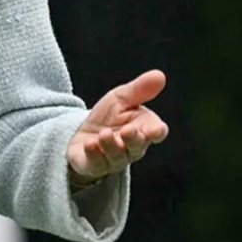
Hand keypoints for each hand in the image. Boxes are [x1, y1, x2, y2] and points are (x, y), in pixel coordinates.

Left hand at [65, 70, 169, 186]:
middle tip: (128, 130)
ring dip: (111, 145)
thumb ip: (140, 89)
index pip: (156, 133)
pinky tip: (90, 144)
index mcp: (144, 129)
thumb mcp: (122, 98)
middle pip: (137, 146)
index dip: (157, 132)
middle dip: (134, 139)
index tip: (156, 129)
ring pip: (118, 156)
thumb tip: (160, 75)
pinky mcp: (94, 165)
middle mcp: (132, 147)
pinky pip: (97, 163)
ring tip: (104, 134)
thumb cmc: (108, 117)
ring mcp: (114, 159)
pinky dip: (94, 153)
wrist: (81, 133)